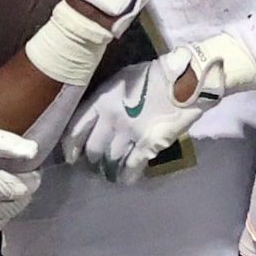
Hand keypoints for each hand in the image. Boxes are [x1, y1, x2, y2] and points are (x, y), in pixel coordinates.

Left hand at [60, 60, 196, 182]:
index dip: (71, 146)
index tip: (71, 156)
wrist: (184, 80)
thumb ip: (106, 98)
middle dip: (92, 160)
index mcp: (102, 100)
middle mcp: (111, 119)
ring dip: (109, 169)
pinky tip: (125, 179)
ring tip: (110, 173)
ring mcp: (129, 133)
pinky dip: (127, 176)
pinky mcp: (148, 145)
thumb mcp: (121, 79)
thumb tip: (97, 116)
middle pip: (93, 148)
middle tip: (96, 164)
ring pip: (111, 160)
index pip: (76, 129)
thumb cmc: (153, 75)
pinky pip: (132, 167)